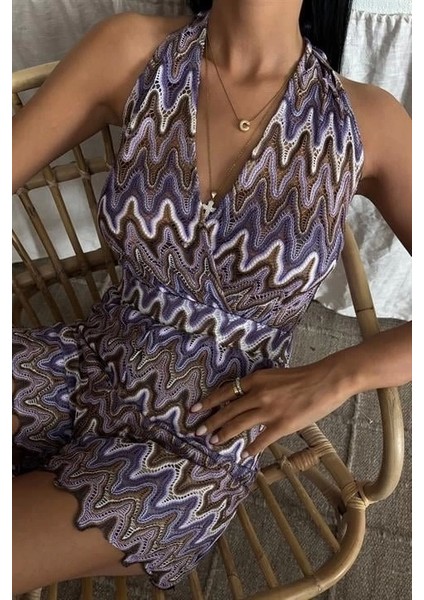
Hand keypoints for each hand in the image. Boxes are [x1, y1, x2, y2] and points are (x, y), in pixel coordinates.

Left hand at [190, 361, 349, 457]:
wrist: (326, 380)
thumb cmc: (302, 377)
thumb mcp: (274, 376)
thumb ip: (258, 387)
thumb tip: (243, 400)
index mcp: (256, 380)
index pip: (225, 392)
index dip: (208, 402)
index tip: (194, 409)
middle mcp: (258, 394)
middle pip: (228, 410)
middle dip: (210, 422)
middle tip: (198, 432)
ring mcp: (269, 410)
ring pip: (239, 425)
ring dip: (224, 435)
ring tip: (214, 442)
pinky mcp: (282, 424)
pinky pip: (261, 440)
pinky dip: (251, 448)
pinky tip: (244, 455)